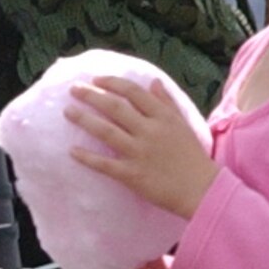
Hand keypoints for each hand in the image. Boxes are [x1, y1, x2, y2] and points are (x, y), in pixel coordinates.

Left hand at [65, 76, 216, 216]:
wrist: (201, 189)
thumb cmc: (192, 157)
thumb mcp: (182, 124)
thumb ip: (166, 102)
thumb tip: (153, 81)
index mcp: (163, 116)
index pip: (133, 92)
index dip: (112, 83)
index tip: (96, 79)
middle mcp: (149, 130)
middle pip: (115, 107)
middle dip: (92, 96)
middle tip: (74, 89)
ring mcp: (139, 153)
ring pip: (106, 131)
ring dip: (84, 119)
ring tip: (68, 111)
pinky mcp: (132, 175)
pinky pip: (105, 164)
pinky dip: (87, 157)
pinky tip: (72, 151)